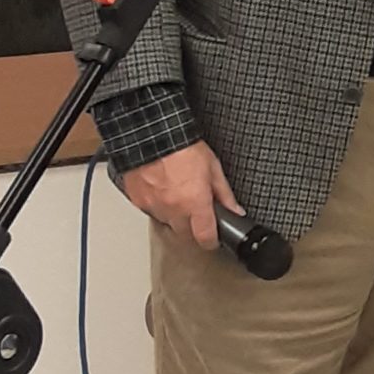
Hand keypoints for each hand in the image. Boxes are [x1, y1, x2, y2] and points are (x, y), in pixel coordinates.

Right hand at [119, 140, 242, 249]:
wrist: (151, 133)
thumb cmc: (182, 146)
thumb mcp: (212, 167)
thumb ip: (224, 193)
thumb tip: (235, 209)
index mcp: (195, 203)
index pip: (205, 238)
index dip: (211, 241)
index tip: (213, 237)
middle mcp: (173, 209)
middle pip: (185, 234)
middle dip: (193, 227)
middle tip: (197, 211)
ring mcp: (154, 206)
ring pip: (167, 223)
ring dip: (175, 216)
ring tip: (179, 194)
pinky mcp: (138, 201)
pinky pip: (151, 211)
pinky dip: (158, 205)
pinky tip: (163, 190)